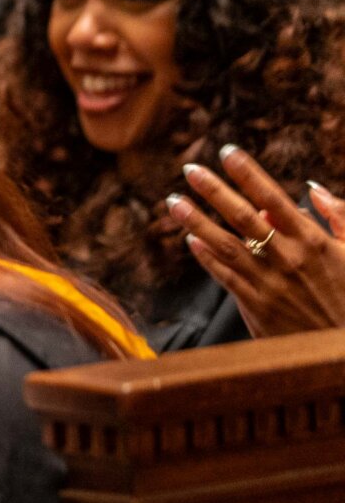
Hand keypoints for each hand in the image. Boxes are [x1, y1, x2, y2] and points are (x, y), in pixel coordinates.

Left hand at [168, 147, 344, 336]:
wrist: (342, 349)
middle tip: (189, 169)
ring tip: (174, 202)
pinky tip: (190, 240)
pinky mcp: (257, 306)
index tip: (227, 152)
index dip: (248, 174)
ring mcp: (270, 283)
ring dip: (196, 222)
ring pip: (226, 246)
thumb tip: (312, 188)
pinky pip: (226, 276)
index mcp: (314, 241)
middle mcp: (288, 258)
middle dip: (214, 191)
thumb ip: (340, 218)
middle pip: (243, 217)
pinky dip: (207, 257)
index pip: (274, 198)